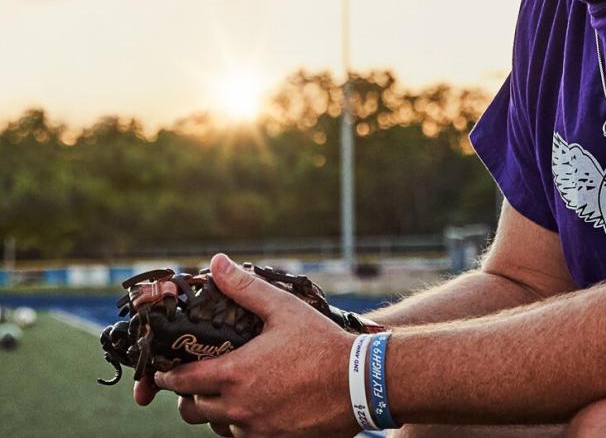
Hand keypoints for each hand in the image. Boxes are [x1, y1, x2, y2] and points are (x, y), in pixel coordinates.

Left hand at [143, 252, 360, 436]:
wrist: (360, 383)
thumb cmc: (322, 343)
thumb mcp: (284, 309)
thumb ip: (245, 288)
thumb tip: (217, 263)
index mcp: (234, 374)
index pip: (181, 381)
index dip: (168, 376)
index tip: (166, 371)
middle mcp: (238, 408)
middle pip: (191, 411)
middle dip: (188, 396)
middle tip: (196, 382)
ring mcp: (255, 429)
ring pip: (217, 427)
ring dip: (216, 412)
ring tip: (229, 394)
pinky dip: (242, 425)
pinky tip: (256, 408)